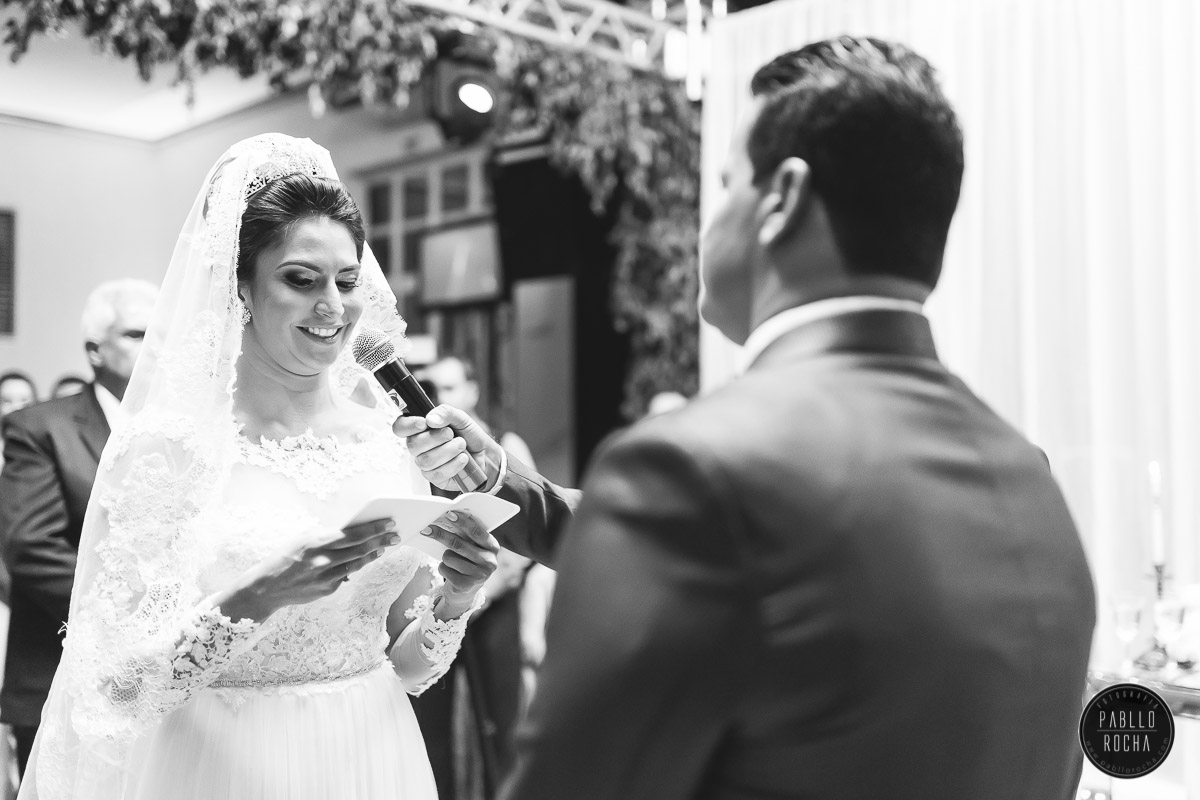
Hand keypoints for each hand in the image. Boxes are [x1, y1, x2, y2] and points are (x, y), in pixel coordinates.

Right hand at [218, 518, 400, 621]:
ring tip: (384, 547)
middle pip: (361, 549)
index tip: (390, 522)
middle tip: (396, 535)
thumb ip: (329, 536)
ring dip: (374, 554)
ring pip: (358, 563)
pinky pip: (346, 575)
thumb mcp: (305, 538)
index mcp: (317, 541)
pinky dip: (355, 566)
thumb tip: (357, 533)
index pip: (353, 533)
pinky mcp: (327, 589)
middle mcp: (323, 559)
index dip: (375, 527)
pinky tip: (364, 560)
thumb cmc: (288, 555)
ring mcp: (326, 576)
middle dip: (382, 540)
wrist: (267, 586)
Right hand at [393, 405, 503, 491]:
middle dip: (435, 438)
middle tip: (451, 434)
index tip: (424, 423)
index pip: (400, 427)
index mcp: (421, 429)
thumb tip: (431, 419)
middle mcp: (419, 446)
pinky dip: (454, 464)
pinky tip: (463, 459)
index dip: (408, 425)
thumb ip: (446, 413)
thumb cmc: (469, 435)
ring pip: (425, 460)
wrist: (485, 454)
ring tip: (461, 445)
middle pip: (412, 445)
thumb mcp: (461, 418)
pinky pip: (437, 474)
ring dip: (448, 451)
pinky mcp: (435, 477)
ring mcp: (425, 463)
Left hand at [421, 510, 499, 616]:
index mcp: (493, 547)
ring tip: (451, 560)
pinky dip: (442, 568)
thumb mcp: (474, 547)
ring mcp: (478, 575)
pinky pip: (444, 569)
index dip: (462, 522)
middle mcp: (489, 562)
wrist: (466, 590)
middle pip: (459, 544)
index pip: (477, 531)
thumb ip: (467, 535)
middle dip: (441, 534)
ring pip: (449, 557)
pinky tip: (450, 571)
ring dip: (445, 556)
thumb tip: (448, 518)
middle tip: (427, 529)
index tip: (448, 514)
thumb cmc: (468, 561)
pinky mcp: (465, 586)